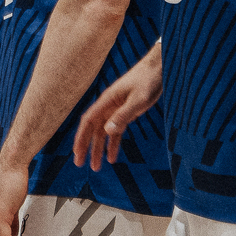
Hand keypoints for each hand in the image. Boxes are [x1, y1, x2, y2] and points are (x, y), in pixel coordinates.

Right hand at [74, 46, 162, 170]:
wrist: (158, 68)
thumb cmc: (147, 80)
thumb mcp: (138, 100)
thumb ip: (123, 115)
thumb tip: (106, 131)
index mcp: (107, 101)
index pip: (88, 122)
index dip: (81, 138)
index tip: (76, 153)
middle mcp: (108, 106)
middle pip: (93, 129)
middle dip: (86, 146)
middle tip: (80, 163)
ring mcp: (116, 109)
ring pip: (103, 132)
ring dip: (99, 148)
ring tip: (96, 166)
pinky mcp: (126, 112)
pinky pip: (116, 131)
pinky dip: (113, 144)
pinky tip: (112, 157)